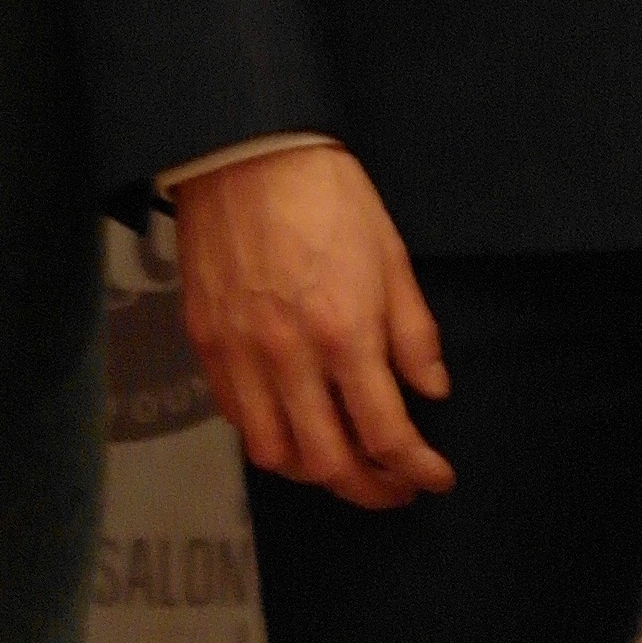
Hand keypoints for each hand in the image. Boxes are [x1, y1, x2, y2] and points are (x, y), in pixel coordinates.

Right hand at [174, 142, 453, 509]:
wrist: (245, 152)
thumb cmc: (329, 197)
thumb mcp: (392, 258)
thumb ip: (414, 334)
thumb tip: (430, 392)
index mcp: (345, 332)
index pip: (386, 433)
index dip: (418, 469)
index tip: (436, 477)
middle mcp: (288, 356)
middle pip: (328, 462)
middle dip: (370, 490)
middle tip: (394, 486)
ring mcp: (239, 353)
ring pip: (273, 454)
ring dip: (313, 472)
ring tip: (341, 462)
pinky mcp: (205, 342)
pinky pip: (235, 416)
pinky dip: (268, 436)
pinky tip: (292, 424)